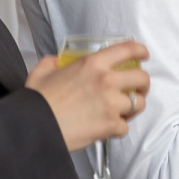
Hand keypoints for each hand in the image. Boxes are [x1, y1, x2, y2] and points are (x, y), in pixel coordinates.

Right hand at [27, 40, 151, 151]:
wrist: (34, 126)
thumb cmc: (37, 100)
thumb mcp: (43, 71)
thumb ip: (54, 62)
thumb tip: (58, 61)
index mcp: (93, 64)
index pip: (127, 50)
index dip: (140, 51)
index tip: (143, 55)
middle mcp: (107, 81)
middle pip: (142, 78)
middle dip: (142, 84)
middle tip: (136, 89)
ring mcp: (111, 104)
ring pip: (139, 104)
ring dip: (132, 107)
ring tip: (121, 110)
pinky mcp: (111, 125)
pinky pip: (125, 127)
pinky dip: (118, 128)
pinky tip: (107, 127)